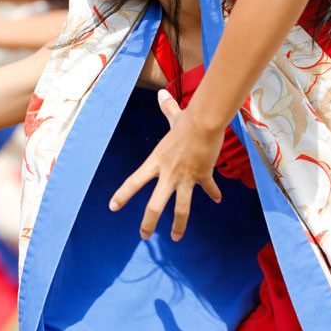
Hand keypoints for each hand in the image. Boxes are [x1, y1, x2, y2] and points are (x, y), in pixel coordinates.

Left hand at [109, 89, 222, 241]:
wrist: (204, 122)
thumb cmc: (187, 119)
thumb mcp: (174, 115)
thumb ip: (167, 107)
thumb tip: (162, 93)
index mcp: (156, 161)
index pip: (134, 181)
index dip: (123, 195)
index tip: (113, 207)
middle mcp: (168, 173)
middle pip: (155, 205)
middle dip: (148, 223)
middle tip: (144, 235)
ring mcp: (186, 177)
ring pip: (181, 209)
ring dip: (179, 226)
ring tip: (175, 237)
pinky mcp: (203, 176)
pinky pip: (209, 189)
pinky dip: (214, 193)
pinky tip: (217, 200)